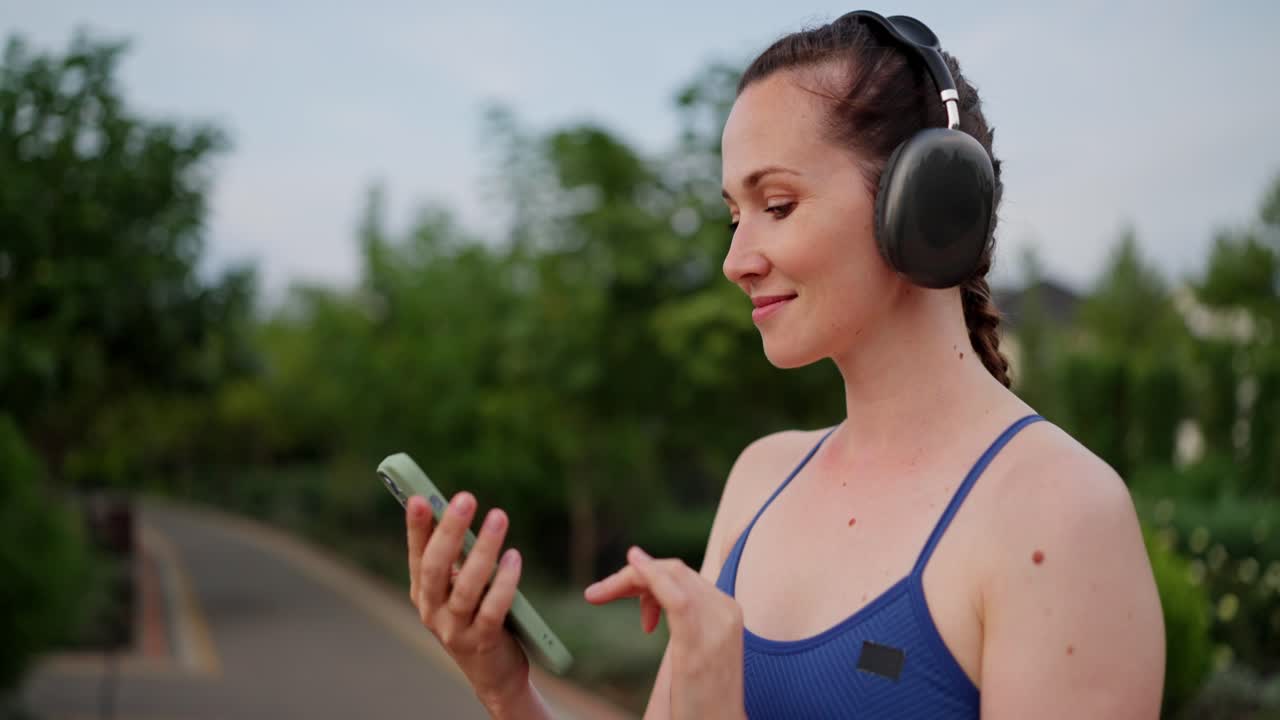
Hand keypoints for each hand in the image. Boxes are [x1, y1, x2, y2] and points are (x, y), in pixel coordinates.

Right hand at [406, 492, 529, 712]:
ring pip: (466, 586)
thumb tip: (459, 512)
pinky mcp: (482, 642)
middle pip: (436, 567)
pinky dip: (505, 581)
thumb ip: (457, 558)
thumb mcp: (460, 588)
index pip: (417, 554)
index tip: (419, 498)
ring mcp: (454, 629)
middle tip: (465, 498)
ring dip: (483, 549)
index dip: (417, 527)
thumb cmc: (477, 618)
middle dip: (449, 530)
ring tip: (499, 517)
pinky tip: (514, 557)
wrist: (493, 674)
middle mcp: (431, 610)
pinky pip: (493, 608)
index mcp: (423, 592)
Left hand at [584, 546, 745, 719]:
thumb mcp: (694, 651)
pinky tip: (632, 568)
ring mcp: (716, 626)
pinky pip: (676, 600)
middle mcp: (725, 610)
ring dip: (628, 578)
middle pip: (673, 570)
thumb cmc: (703, 698)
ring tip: (599, 594)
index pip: (681, 574)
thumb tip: (652, 605)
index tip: (616, 591)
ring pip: (671, 576)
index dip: (646, 574)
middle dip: (631, 575)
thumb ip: (681, 621)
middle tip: (597, 593)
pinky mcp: (699, 646)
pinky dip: (653, 578)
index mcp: (725, 609)